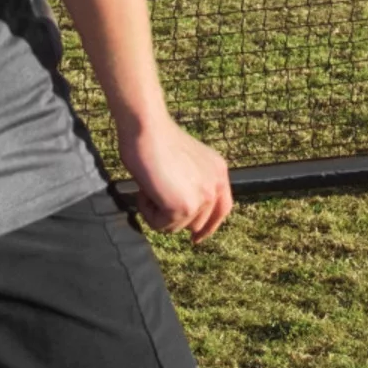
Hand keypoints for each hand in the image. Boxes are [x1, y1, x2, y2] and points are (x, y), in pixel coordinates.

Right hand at [122, 114, 233, 242]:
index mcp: (219, 172)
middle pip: (196, 225)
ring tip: (150, 185)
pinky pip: (160, 226)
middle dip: (172, 217)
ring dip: (157, 212)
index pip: (222, 209)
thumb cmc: (156, 139)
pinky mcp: (184, 208)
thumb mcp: (187, 163)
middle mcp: (216, 186)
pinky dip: (147, 212)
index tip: (196, 239)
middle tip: (154, 193)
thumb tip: (184, 211)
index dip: (209, 226)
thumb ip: (193, 183)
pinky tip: (145, 190)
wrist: (147, 128)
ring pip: (175, 227)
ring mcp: (202, 198)